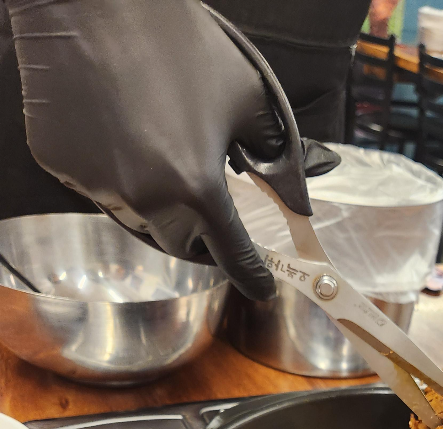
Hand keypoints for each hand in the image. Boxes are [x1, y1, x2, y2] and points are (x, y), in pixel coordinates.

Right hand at [7, 0, 338, 300]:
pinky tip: (122, 133)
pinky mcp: (62, 166)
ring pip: (140, 221)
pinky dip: (118, 175)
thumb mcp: (246, 93)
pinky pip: (100, 189)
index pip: (232, 254)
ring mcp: (98, 185)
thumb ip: (275, 153)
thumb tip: (292, 193)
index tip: (263, 287)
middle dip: (202, 236)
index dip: (252, 275)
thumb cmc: (175, 40)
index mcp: (196, 186)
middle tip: (211, 209)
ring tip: (163, 154)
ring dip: (159, 206)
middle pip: (182, 245)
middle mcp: (145, 198)